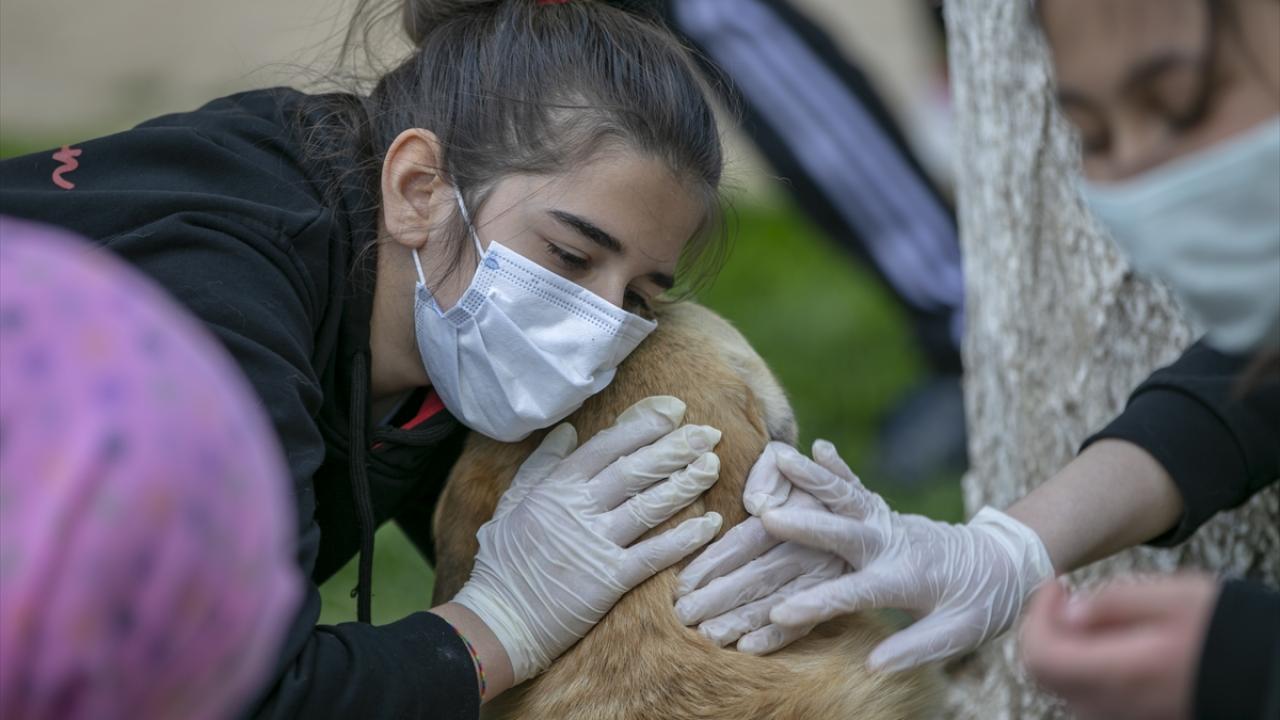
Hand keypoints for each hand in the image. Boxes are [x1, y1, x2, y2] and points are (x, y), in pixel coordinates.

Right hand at [452, 396, 723, 684]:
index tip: (673, 412)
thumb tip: (567, 430)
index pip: (608, 446)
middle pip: (636, 470)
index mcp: (557, 487)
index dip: (644, 426)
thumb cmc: (504, 561)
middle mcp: (579, 509)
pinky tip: (710, 524)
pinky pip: (655, 554)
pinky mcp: (610, 579)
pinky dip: (685, 538)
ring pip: (650, 506)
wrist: (501, 619)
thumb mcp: (512, 502)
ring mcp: (596, 543)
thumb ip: (541, 464)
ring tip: (712, 466)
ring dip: (686, 484)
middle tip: (708, 433)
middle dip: (676, 448)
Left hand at [674, 442, 846, 654]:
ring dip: (741, 621)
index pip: (745, 541)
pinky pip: (806, 625)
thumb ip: (769, 474)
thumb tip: (756, 503)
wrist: (842, 499)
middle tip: (684, 615)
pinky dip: (777, 639)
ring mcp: (824, 577)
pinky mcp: (832, 598)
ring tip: (709, 636)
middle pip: (757, 575)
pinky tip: (748, 649)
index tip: (682, 583)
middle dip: (719, 597)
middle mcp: (811, 548)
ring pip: (776, 602)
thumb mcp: (782, 461)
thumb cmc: (794, 476)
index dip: (713, 562)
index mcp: (793, 514)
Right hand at [761, 440, 1054, 671]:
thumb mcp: (957, 634)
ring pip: (846, 497)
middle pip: (845, 532)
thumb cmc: (981, 605)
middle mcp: (894, 545)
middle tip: (767, 517)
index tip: (779, 612)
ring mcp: (889, 523)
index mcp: (906, 580)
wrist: (1004, 563)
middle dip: (806, 525)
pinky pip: (857, 486)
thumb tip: (872, 666)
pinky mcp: (886, 512)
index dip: (818, 603)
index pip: (855, 593)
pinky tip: (817, 446)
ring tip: (779, 457)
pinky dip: (836, 467)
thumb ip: (914, 648)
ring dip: (811, 477)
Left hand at [1020, 574, 1219, 719]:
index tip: (1058, 584)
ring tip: (1100, 616)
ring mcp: (1117, 719)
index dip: (1037, 614)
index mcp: (1118, 674)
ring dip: (1068, 644)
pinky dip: (1087, 663)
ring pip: (1065, 682)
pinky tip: (1113, 641)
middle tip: (1071, 595)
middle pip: (1046, 670)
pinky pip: (1088, 693)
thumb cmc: (1222, 631)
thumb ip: (1112, 602)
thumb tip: (1068, 612)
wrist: (1263, 677)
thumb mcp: (1172, 596)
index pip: (1041, 654)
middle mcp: (1109, 707)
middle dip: (1049, 625)